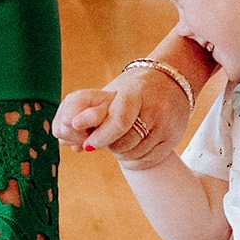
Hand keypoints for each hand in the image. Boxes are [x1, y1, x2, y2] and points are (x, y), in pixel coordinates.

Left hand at [57, 61, 193, 167]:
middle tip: (96, 141)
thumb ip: (87, 113)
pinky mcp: (172, 138)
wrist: (172, 80)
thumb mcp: (111, 92)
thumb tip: (67, 143)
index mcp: (134, 91)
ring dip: (118, 152)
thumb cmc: (131, 89)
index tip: (86, 145)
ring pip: (133, 153)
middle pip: (123, 142)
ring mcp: (166, 124)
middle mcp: (153, 108)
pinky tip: (130, 147)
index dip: (101, 135)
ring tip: (115, 140)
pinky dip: (133, 159)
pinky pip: (146, 160)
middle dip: (105, 144)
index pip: (119, 119)